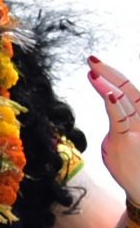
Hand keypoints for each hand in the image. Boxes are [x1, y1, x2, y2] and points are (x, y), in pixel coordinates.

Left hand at [89, 57, 139, 192]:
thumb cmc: (136, 168)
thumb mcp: (128, 140)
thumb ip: (121, 123)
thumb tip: (110, 107)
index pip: (132, 93)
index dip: (115, 77)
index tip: (95, 67)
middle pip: (129, 92)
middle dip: (110, 73)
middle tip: (91, 59)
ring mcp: (138, 131)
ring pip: (125, 102)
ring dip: (107, 86)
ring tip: (92, 72)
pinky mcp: (127, 142)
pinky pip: (120, 120)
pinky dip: (114, 105)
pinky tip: (109, 93)